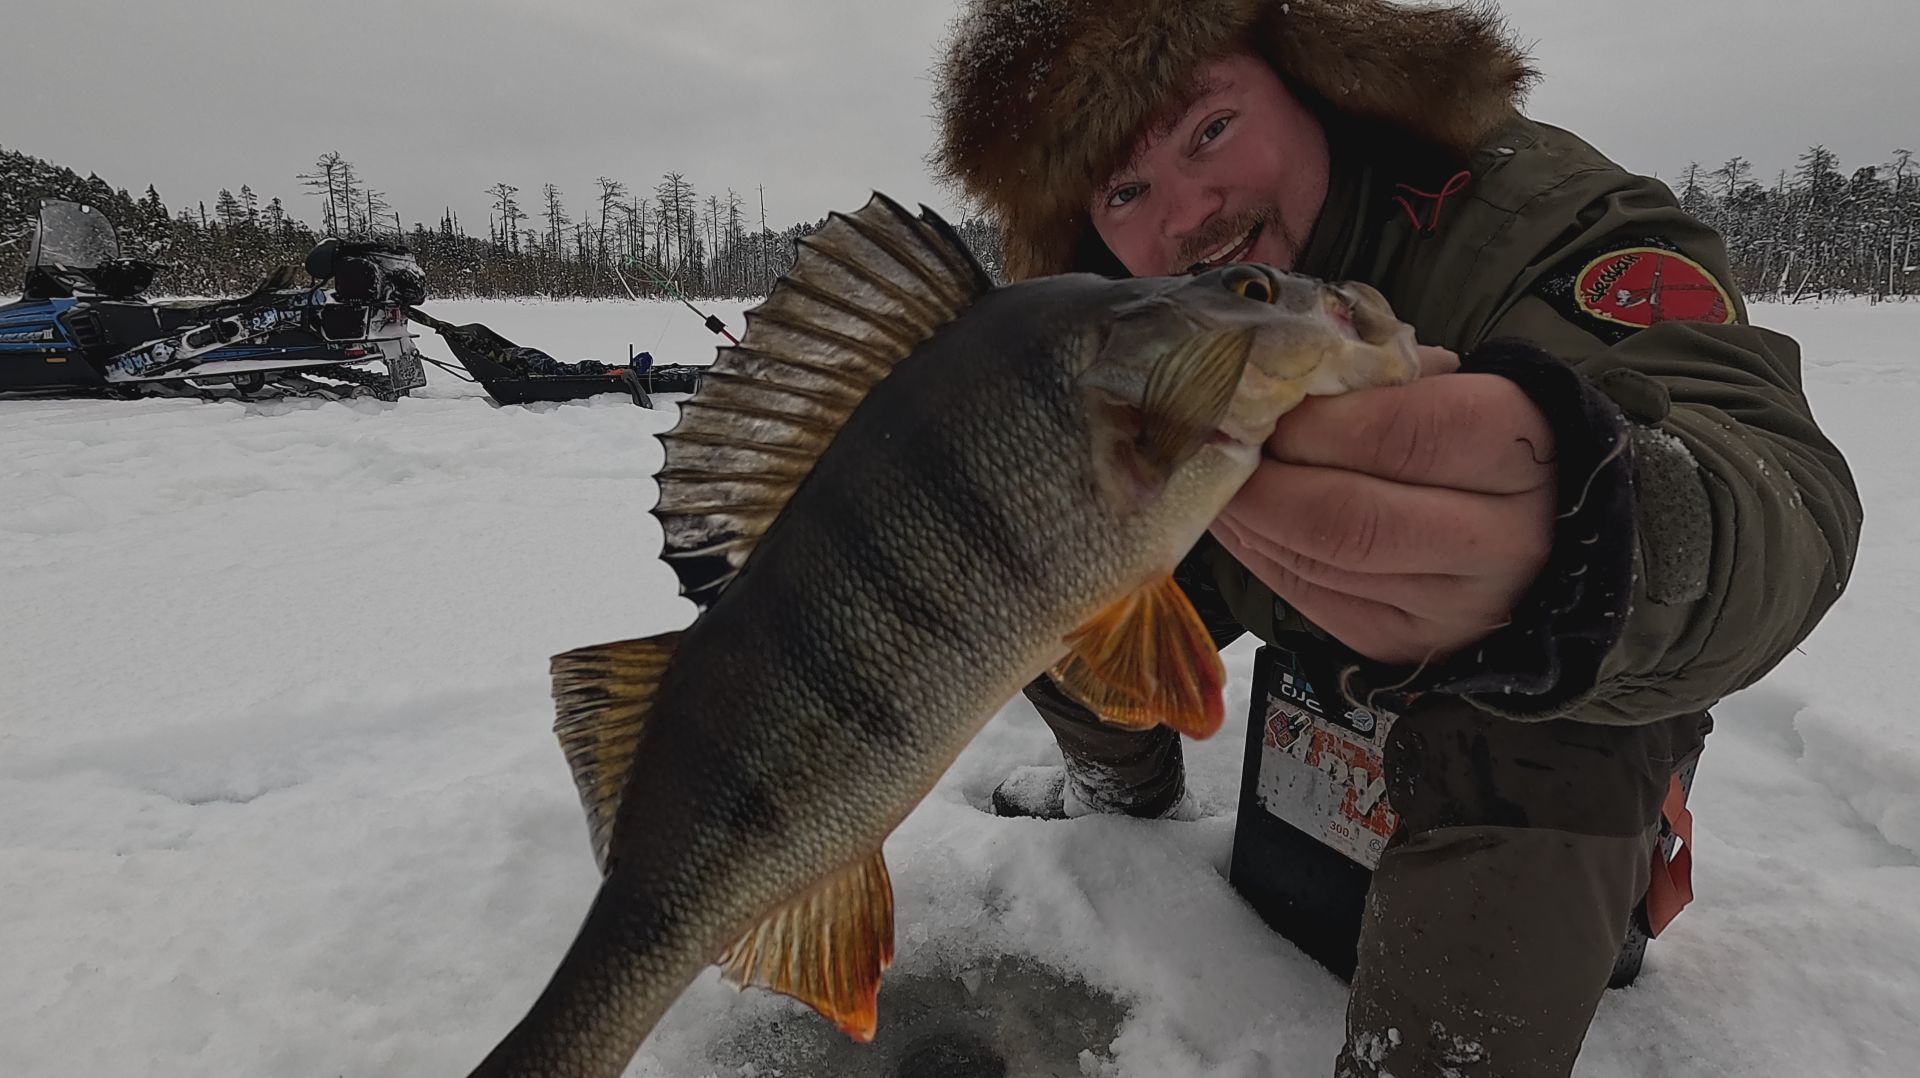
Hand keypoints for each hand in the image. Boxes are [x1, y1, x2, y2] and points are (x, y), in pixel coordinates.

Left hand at [1210, 350, 1556, 664]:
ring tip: (1215, 475)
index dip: (1314, 424)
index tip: (1264, 405)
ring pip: (1320, 561)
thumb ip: (1375, 380)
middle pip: (1349, 516)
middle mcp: (1501, 541)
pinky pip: (1309, 595)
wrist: (1537, 528)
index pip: (1400, 435)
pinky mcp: (1405, 644)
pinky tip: (1238, 518)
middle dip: (1263, 481)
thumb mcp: (1453, 387)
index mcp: (1518, 450)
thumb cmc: (1476, 441)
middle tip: (1217, 446)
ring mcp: (1454, 606)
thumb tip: (1278, 384)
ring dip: (1248, 516)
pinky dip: (1258, 552)